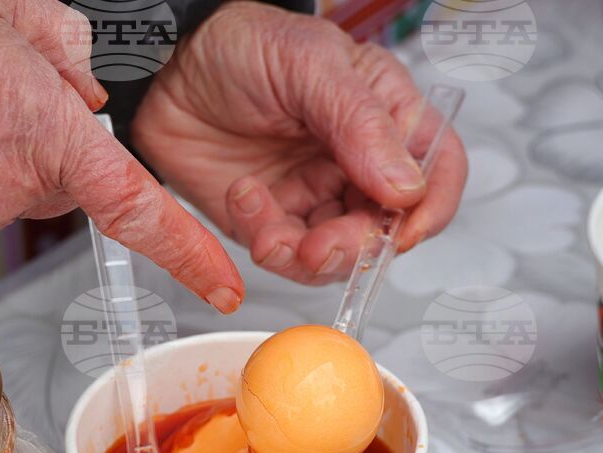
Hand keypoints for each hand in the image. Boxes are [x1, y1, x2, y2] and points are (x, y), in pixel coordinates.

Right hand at [0, 0, 243, 311]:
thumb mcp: (2, 11)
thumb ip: (66, 53)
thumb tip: (86, 96)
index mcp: (45, 133)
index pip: (140, 209)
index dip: (191, 253)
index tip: (225, 286)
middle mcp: (12, 190)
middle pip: (62, 187)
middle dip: (43, 152)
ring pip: (13, 201)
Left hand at [131, 2, 467, 283]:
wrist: (165, 67)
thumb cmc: (241, 46)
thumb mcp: (310, 66)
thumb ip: (361, 125)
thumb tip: (406, 185)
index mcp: (384, 115)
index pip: (437, 169)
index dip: (431, 208)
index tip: (404, 232)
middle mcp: (355, 161)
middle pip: (386, 227)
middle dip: (356, 246)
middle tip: (323, 246)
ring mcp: (313, 193)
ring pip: (336, 253)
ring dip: (308, 256)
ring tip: (273, 235)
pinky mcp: (271, 217)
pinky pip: (283, 252)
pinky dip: (265, 239)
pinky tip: (244, 196)